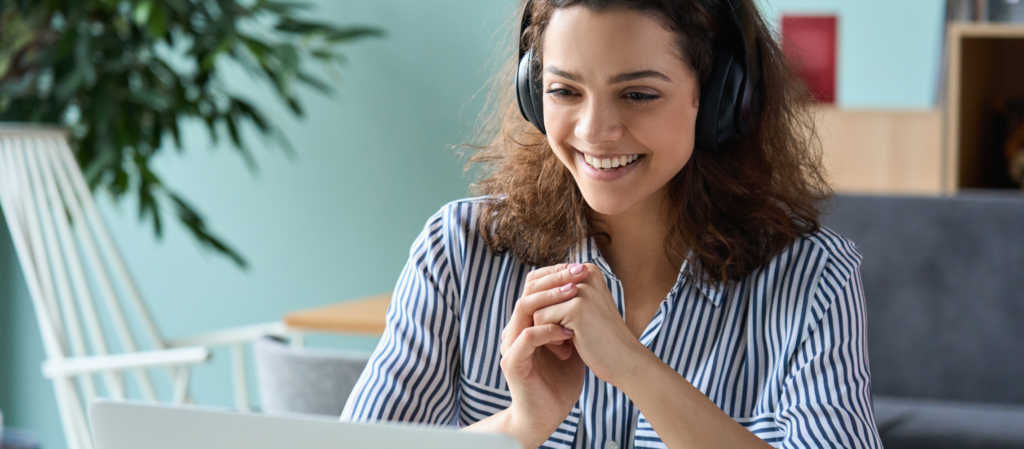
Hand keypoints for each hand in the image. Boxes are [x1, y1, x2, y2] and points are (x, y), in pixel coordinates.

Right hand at [496, 264, 588, 447]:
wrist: (547, 413)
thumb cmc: (560, 379)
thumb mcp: (572, 341)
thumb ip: (574, 317)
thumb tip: (593, 290)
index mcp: (527, 320)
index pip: (535, 285)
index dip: (556, 273)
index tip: (581, 267)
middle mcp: (515, 328)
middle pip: (528, 290)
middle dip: (555, 278)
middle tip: (578, 272)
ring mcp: (511, 344)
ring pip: (523, 307)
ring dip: (550, 298)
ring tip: (573, 294)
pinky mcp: (512, 362)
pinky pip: (526, 337)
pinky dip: (548, 331)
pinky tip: (568, 332)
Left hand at [531, 263, 646, 385]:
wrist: (625, 362)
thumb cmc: (601, 338)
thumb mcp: (582, 309)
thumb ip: (561, 293)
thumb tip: (529, 284)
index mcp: (588, 270)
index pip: (545, 283)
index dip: (547, 308)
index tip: (565, 326)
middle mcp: (585, 273)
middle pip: (539, 294)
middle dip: (544, 319)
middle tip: (561, 339)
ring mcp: (582, 289)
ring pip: (536, 306)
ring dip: (545, 330)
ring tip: (565, 343)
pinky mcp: (576, 307)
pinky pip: (540, 319)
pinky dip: (549, 339)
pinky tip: (567, 349)